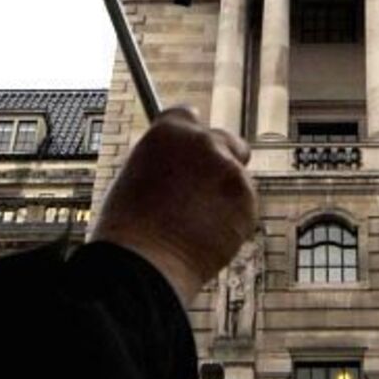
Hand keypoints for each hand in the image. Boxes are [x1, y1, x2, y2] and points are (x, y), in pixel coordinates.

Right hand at [89, 106, 257, 303]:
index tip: (192, 146)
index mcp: (168, 131)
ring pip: (236, 177)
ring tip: (192, 223)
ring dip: (224, 193)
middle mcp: (204, 143)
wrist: (145, 263)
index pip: (188, 114)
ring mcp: (230, 170)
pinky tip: (206, 235)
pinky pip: (244, 205)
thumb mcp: (136, 176)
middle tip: (207, 185)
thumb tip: (183, 163)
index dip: (190, 133)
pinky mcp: (248, 199)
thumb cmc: (130, 228)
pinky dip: (233, 217)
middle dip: (221, 157)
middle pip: (225, 139)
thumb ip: (167, 160)